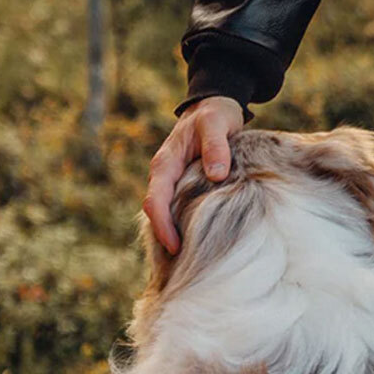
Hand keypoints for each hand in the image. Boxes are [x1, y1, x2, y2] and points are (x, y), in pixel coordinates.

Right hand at [143, 96, 242, 254]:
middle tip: (182, 266)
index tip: (175, 247)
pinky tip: (198, 242)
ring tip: (189, 262)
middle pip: (157, 214)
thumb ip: (216, 147)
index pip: (156, 201)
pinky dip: (184, 225)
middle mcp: (165, 176)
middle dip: (165, 239)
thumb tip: (217, 175)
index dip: (162, 226)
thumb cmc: (214, 115)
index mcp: (165, 164)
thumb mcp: (216, 124)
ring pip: (167, 214)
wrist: (214, 107)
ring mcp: (173, 182)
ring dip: (174, 235)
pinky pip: (179, 209)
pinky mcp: (185, 186)